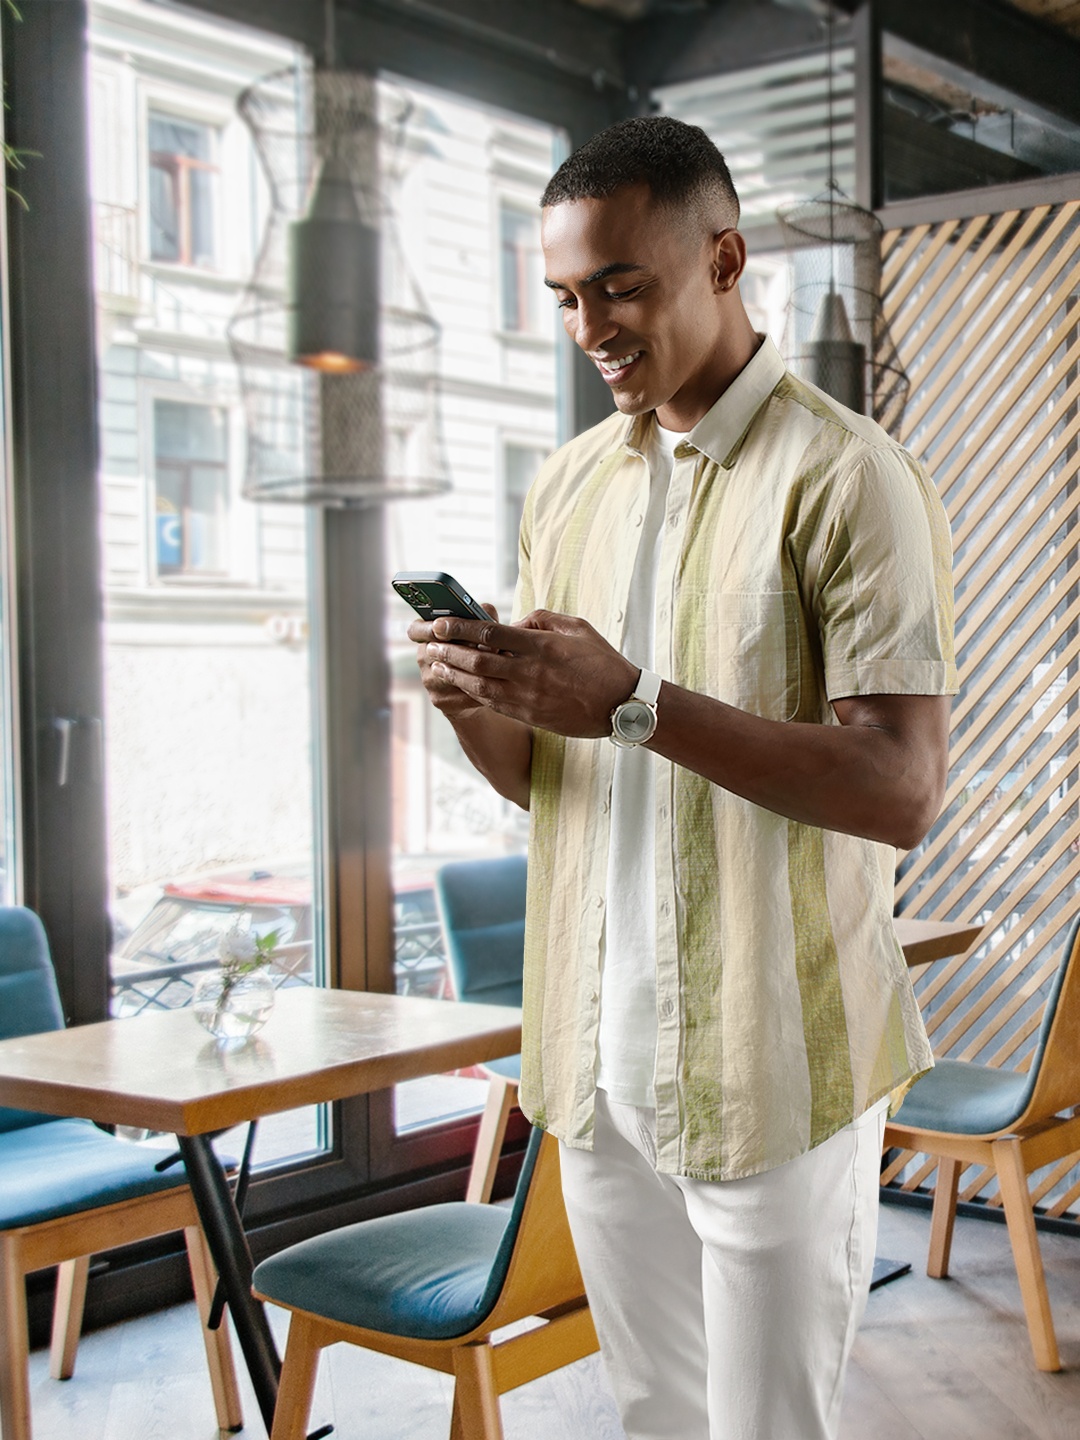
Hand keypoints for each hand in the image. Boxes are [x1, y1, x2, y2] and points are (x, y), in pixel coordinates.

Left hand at [423, 608, 638, 738]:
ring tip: (438, 665)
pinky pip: (493, 703)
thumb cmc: (602, 662)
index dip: (460, 627)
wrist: (621, 705)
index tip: (441, 623)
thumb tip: (512, 624)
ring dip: (455, 674)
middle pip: (478, 660)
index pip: (490, 633)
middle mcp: (530, 672)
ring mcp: (528, 697)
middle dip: (449, 651)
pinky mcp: (530, 715)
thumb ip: (541, 620)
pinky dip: (473, 692)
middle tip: (431, 644)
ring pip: (480, 685)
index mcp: (542, 646)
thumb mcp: (577, 627)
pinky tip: (461, 684)